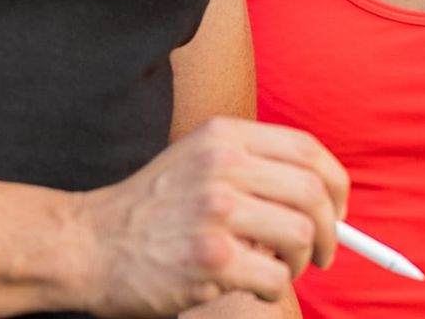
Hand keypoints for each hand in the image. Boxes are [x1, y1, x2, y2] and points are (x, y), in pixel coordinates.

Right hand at [73, 117, 347, 315]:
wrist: (86, 245)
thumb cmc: (151, 210)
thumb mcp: (198, 161)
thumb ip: (253, 168)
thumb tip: (325, 200)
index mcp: (224, 136)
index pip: (308, 151)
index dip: (336, 184)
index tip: (338, 211)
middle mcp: (223, 165)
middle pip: (314, 193)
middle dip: (331, 230)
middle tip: (322, 253)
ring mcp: (216, 210)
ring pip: (301, 234)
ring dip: (299, 261)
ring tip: (279, 270)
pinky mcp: (210, 257)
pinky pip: (275, 276)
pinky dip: (275, 287)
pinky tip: (252, 285)